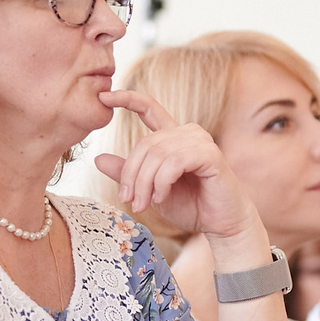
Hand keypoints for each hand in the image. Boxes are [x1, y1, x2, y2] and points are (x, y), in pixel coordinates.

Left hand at [94, 90, 264, 248]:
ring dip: (145, 183)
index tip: (104, 97)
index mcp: (173, 137)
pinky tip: (161, 197)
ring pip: (157, 154)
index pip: (149, 108)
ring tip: (144, 205)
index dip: (127, 99)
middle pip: (145, 144)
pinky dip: (162, 182)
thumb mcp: (151, 190)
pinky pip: (174, 162)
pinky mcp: (210, 154)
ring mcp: (200, 141)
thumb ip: (129, 174)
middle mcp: (187, 133)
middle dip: (131, 175)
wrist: (221, 224)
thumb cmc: (191, 206)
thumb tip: (98, 158)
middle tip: (129, 201)